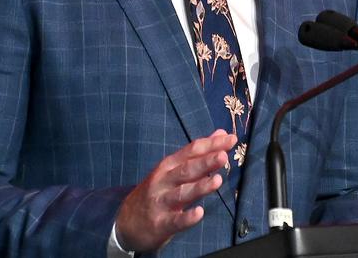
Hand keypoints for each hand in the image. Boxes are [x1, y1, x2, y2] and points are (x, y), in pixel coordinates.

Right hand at [116, 129, 236, 252]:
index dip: (211, 144)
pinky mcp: (160, 223)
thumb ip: (198, 153)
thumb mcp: (174, 168)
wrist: (126, 221)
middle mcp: (164, 180)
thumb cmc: (157, 190)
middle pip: (187, 168)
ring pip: (182, 192)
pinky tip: (199, 213)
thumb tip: (221, 134)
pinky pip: (175, 221)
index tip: (231, 138)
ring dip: (199, 186)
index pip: (192, 150)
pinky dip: (187, 218)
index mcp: (170, 164)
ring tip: (217, 180)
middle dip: (205, 161)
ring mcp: (161, 201)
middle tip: (223, 155)